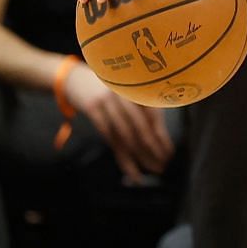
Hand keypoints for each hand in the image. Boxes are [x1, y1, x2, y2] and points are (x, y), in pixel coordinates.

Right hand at [63, 64, 173, 181]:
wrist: (77, 77)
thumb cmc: (110, 90)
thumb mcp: (128, 92)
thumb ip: (144, 108)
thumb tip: (161, 138)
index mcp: (138, 87)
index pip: (154, 117)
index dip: (162, 137)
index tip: (170, 153)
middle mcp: (125, 92)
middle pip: (142, 127)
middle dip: (154, 149)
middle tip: (164, 166)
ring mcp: (108, 100)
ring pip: (126, 135)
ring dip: (141, 156)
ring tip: (153, 170)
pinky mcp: (93, 109)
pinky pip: (110, 138)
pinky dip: (122, 157)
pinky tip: (131, 170)